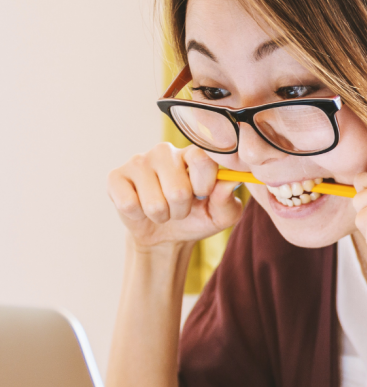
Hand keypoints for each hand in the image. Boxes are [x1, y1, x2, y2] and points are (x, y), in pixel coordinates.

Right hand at [108, 143, 242, 249]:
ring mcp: (139, 161)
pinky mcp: (116, 176)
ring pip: (154, 203)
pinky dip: (139, 216)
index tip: (203, 195)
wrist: (165, 235)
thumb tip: (230, 182)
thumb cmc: (197, 218)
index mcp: (193, 154)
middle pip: (178, 190)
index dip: (204, 185)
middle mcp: (165, 151)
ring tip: (162, 210)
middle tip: (179, 208)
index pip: (202, 159)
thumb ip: (228, 200)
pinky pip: (129, 204)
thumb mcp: (220, 215)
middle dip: (181, 210)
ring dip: (162, 215)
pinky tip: (140, 208)